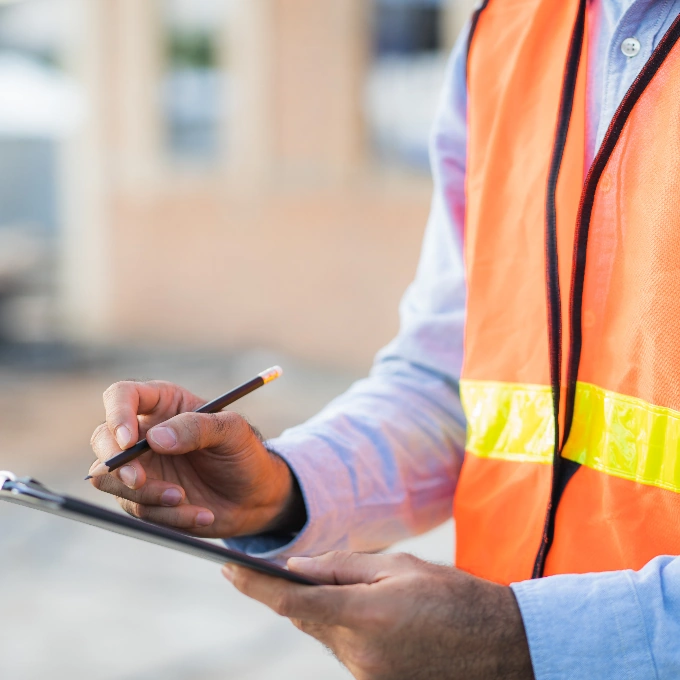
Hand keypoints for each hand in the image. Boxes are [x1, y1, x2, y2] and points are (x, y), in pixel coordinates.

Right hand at [89, 380, 304, 537]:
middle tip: (140, 480)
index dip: (116, 414)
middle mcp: (144, 433)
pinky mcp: (144, 499)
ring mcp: (141, 467)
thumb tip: (155, 439)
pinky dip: (168, 517)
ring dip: (145, 495)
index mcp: (163, 404)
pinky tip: (201, 515)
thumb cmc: (244, 453)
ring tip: (185, 499)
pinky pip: (138, 510)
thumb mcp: (232, 431)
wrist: (256, 496)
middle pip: (102, 439)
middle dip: (116, 463)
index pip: (121, 395)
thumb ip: (197, 428)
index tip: (128, 441)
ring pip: (112, 481)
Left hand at [224, 551, 534, 679]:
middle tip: (301, 569)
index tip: (227, 569)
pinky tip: (379, 617)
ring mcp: (366, 676)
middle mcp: (356, 654)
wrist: (501, 647)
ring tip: (366, 593)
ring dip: (329, 612)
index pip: (290, 602)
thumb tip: (297, 566)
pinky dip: (349, 629)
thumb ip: (342, 567)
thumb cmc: (452, 596)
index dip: (253, 586)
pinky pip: (347, 652)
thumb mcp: (398, 567)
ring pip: (327, 635)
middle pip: (307, 619)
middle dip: (298, 593)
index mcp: (361, 616)